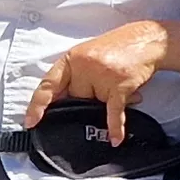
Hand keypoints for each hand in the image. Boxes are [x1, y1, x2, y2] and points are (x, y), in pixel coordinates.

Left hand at [29, 20, 169, 124]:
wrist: (149, 40)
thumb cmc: (120, 48)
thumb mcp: (89, 56)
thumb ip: (76, 76)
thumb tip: (67, 104)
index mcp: (72, 58)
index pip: (49, 84)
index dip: (38, 105)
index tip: (31, 121)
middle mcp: (84, 66)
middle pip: (75, 98)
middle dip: (90, 97)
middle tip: (105, 82)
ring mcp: (102, 75)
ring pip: (95, 104)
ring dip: (107, 102)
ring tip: (120, 86)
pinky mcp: (120, 85)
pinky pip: (113, 111)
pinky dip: (116, 126)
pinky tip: (115, 138)